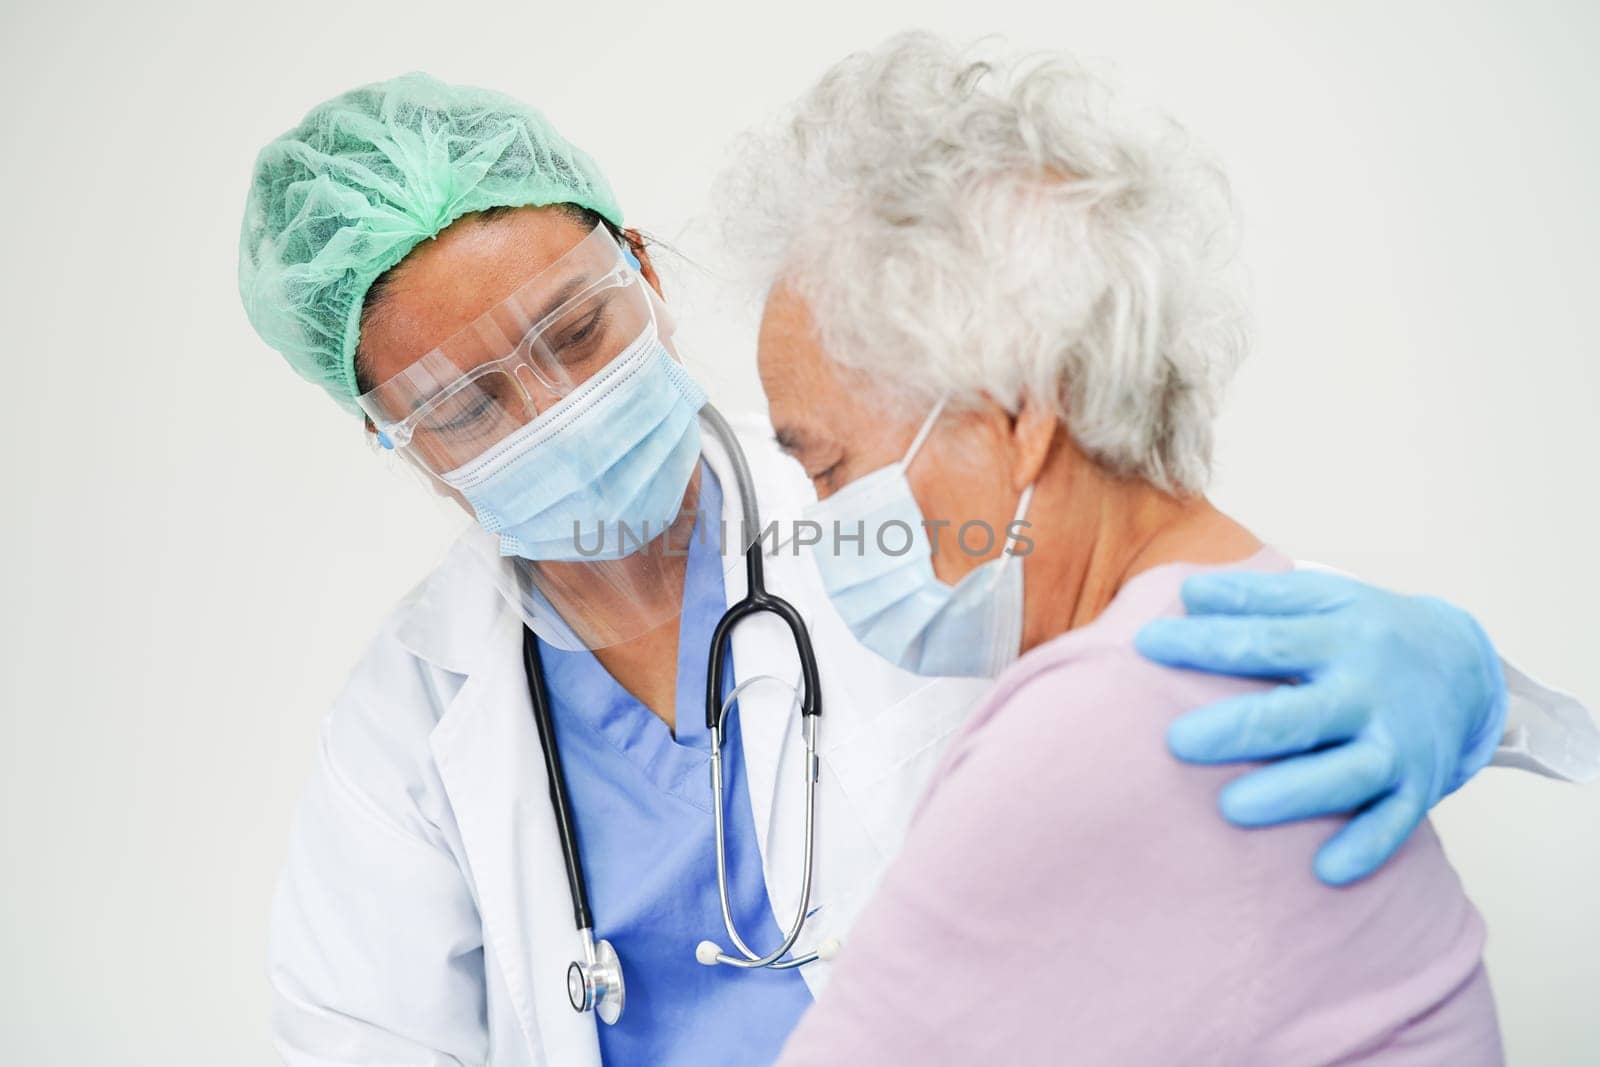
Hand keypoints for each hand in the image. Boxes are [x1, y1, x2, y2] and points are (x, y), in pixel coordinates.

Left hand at [1135, 570, 1506, 885]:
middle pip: (1300, 714)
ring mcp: (1396, 744)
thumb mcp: (1324, 597)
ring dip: (1292, 795)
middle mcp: (1369, 692)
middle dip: (1241, 730)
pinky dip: (1365, 848)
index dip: (1207, 643)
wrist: (1466, 667)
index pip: (1266, 641)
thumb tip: (1189, 593)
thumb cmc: (1367, 632)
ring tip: (1231, 809)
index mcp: (1340, 638)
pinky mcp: (1417, 788)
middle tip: (1176, 742)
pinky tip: (1324, 870)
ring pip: (1346, 776)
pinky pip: (1394, 824)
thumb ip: (1258, 596)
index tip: (1146, 645)